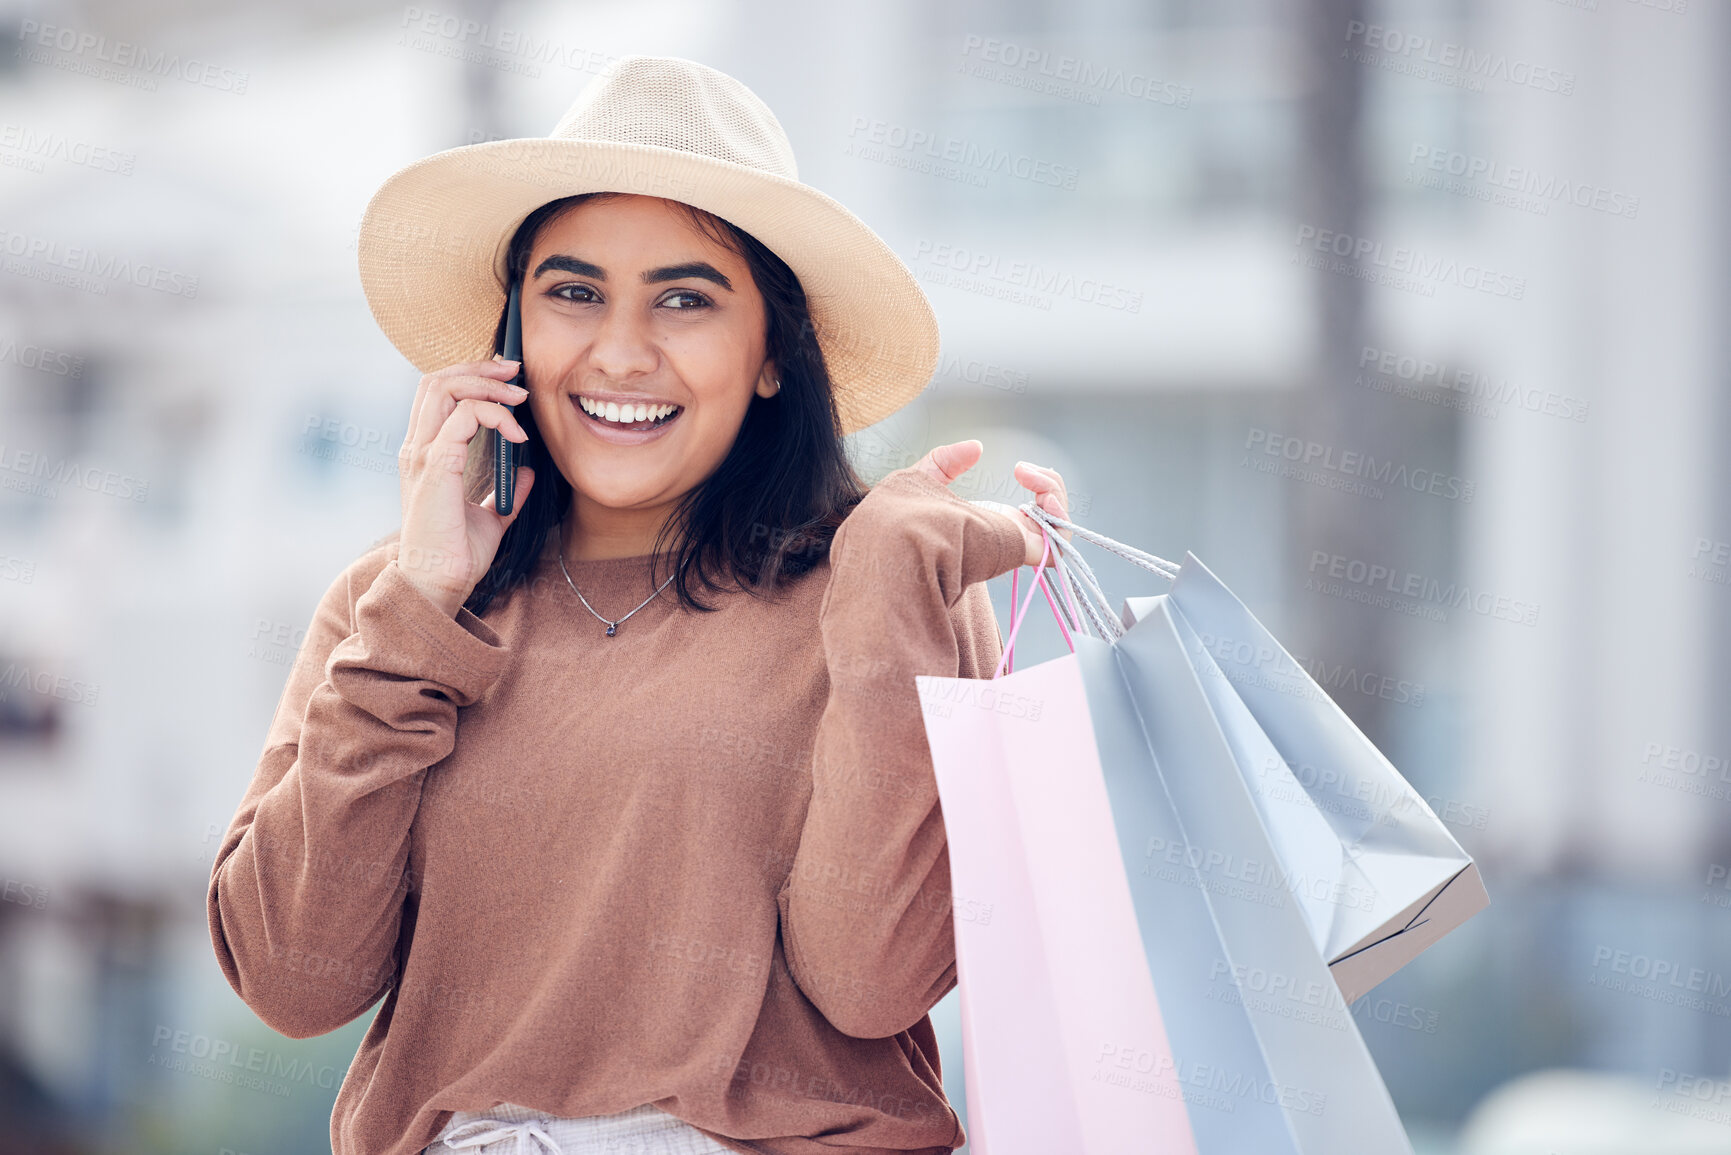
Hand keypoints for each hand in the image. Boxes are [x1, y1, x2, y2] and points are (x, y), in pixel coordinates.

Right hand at [396, 355, 535, 616]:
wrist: (439, 585)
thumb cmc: (456, 556)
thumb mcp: (490, 518)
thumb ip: (505, 492)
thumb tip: (524, 472)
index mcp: (425, 454)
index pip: (437, 394)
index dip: (471, 376)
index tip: (510, 381)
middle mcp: (417, 449)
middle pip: (437, 380)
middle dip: (480, 367)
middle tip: (517, 372)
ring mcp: (422, 456)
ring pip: (445, 389)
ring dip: (487, 384)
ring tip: (519, 397)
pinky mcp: (435, 467)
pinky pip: (463, 418)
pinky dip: (494, 415)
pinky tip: (517, 434)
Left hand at [909, 439, 1071, 567]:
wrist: (902, 538)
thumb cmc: (904, 518)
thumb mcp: (929, 478)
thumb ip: (947, 460)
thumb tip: (976, 447)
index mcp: (994, 522)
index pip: (1035, 509)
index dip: (1041, 484)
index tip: (1019, 468)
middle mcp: (1010, 536)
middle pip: (1053, 516)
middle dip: (1051, 485)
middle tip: (1024, 470)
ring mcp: (1018, 547)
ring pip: (1060, 527)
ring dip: (1056, 496)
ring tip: (1034, 480)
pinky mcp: (1022, 554)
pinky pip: (1059, 544)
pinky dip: (1059, 517)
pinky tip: (1042, 499)